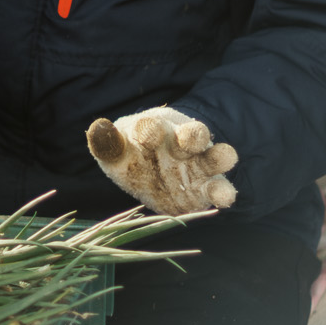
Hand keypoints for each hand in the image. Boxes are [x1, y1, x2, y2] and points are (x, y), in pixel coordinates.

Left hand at [86, 104, 237, 215]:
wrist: (154, 171)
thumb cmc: (132, 155)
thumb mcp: (117, 151)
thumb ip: (108, 144)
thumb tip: (97, 128)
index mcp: (154, 131)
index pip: (152, 127)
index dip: (149, 129)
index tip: (148, 130)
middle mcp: (180, 144)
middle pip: (190, 135)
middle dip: (192, 135)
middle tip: (192, 136)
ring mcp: (197, 165)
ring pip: (212, 158)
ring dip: (219, 157)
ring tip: (227, 157)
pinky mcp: (207, 187)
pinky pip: (219, 188)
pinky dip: (224, 192)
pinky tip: (225, 197)